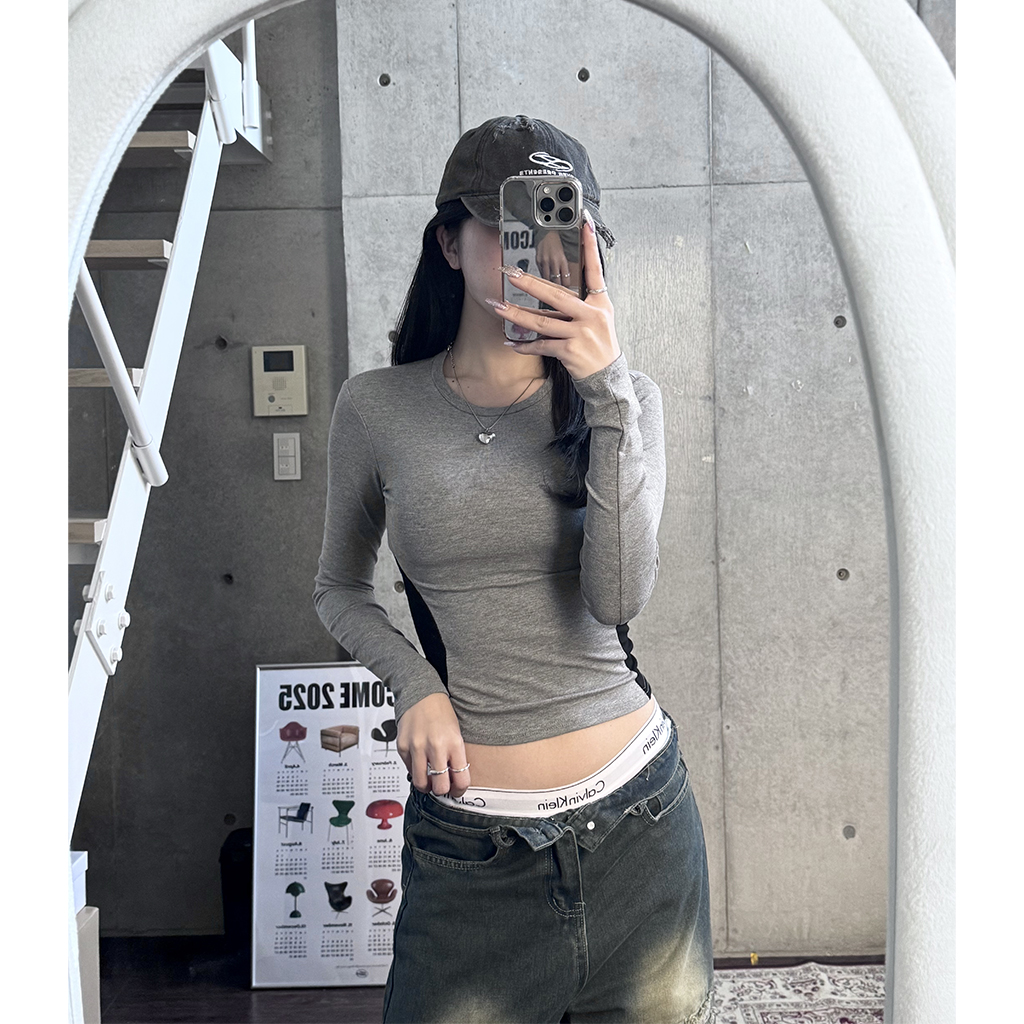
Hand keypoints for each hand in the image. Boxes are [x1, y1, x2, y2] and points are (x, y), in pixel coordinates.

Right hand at [395, 692, 470, 797]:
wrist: (421, 694)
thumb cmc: (440, 712)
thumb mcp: (456, 734)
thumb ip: (455, 756)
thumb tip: (454, 779)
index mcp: (454, 743)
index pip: (461, 780)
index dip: (459, 790)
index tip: (457, 789)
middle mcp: (436, 746)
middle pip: (440, 787)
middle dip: (442, 790)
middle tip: (442, 786)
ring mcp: (417, 747)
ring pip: (421, 783)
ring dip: (426, 785)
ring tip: (429, 780)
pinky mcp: (402, 747)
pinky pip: (408, 769)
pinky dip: (414, 769)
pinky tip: (419, 761)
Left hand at [488, 208, 619, 379]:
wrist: (608, 377)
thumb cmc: (599, 345)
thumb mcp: (598, 318)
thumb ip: (579, 303)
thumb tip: (548, 291)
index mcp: (600, 303)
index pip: (594, 270)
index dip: (590, 247)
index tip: (584, 224)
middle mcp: (591, 315)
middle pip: (556, 295)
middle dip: (530, 283)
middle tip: (509, 273)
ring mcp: (581, 333)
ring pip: (542, 322)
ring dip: (517, 315)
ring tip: (499, 307)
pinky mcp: (570, 351)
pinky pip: (542, 345)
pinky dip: (525, 345)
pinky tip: (511, 343)